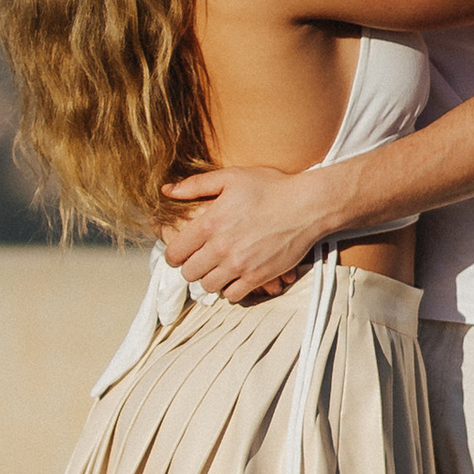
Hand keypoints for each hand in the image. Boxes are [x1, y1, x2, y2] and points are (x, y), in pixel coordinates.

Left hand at [160, 163, 337, 301]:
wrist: (307, 205)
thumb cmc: (270, 187)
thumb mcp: (231, 177)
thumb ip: (195, 185)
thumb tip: (167, 191)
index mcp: (209, 224)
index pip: (175, 253)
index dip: (175, 253)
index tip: (183, 251)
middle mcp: (220, 248)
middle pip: (189, 273)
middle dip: (192, 266)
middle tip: (202, 258)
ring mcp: (239, 265)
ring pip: (207, 286)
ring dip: (210, 278)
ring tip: (219, 267)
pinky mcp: (257, 277)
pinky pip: (231, 295)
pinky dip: (230, 288)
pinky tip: (236, 275)